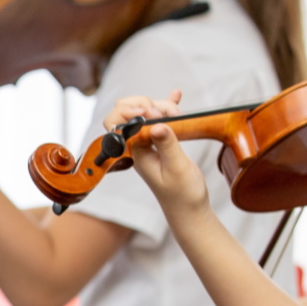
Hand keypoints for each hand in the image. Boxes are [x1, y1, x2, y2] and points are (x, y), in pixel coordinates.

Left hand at [102, 90, 210, 210]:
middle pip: (129, 111)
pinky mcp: (163, 141)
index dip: (129, 110)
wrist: (190, 209)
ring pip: (146, 111)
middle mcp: (138, 145)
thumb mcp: (177, 168)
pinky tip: (176, 95)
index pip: (116, 122)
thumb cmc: (183, 194)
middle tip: (165, 113)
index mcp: (134, 151)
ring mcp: (149, 142)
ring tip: (178, 114)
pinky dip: (168, 105)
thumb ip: (166, 145)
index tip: (150, 112)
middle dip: (146, 103)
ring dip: (161, 105)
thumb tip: (155, 125)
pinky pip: (161, 118)